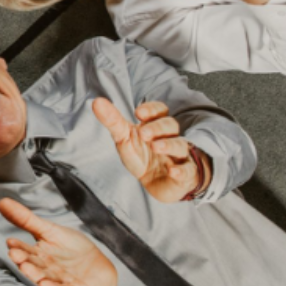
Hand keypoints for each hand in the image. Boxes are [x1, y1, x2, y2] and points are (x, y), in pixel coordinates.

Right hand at [0, 198, 117, 285]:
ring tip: (25, 267)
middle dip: (23, 260)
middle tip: (14, 254)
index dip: (18, 246)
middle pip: (33, 264)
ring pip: (45, 278)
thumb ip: (26, 220)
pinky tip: (44, 285)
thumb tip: (2, 202)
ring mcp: (60, 281)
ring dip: (34, 274)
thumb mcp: (50, 230)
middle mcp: (46, 269)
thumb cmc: (72, 250)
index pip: (25, 250)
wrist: (98, 270)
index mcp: (39, 254)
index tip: (10, 241)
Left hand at [91, 98, 208, 202]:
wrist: (156, 183)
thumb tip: (96, 102)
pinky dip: (181, 170)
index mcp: (156, 126)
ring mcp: (179, 156)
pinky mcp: (184, 175)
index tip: (138, 113)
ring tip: (155, 146)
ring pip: (181, 145)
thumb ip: (112, 121)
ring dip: (169, 145)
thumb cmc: (142, 156)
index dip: (152, 109)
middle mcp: (170, 137)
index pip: (160, 110)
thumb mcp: (124, 138)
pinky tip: (173, 171)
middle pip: (171, 125)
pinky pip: (188, 171)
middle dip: (158, 127)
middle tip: (143, 133)